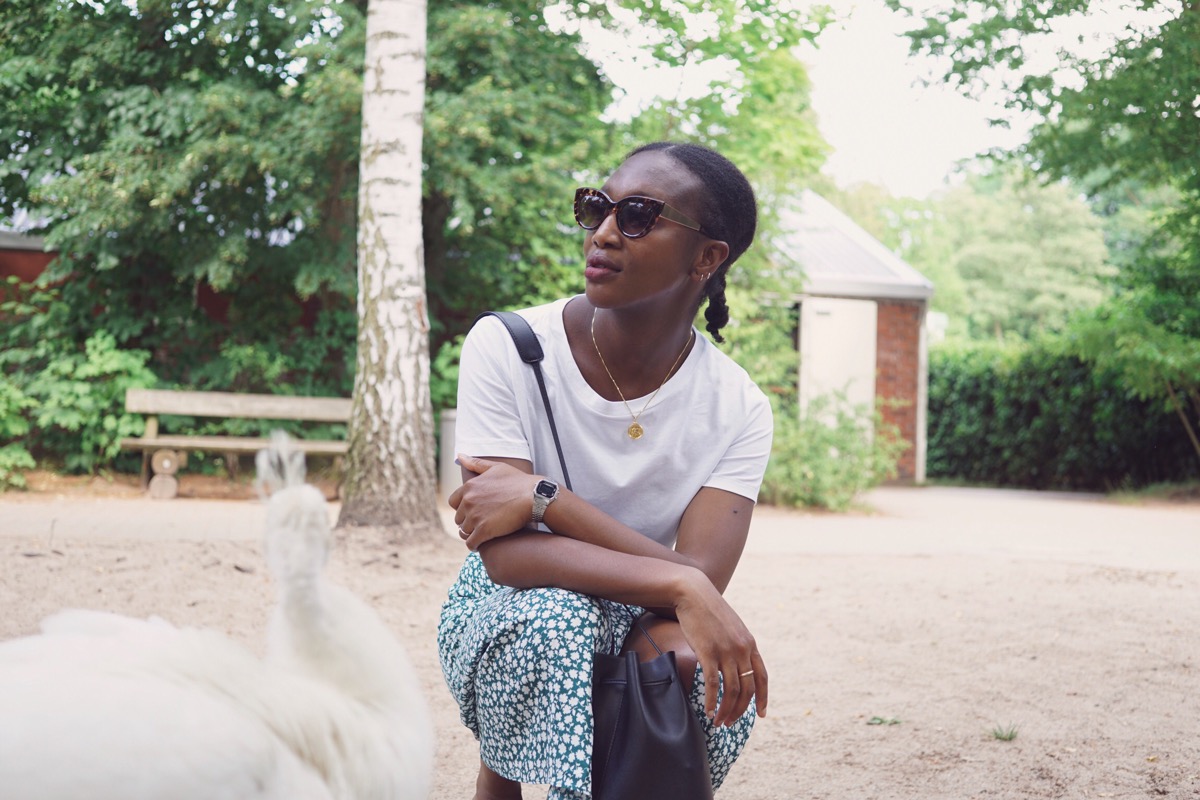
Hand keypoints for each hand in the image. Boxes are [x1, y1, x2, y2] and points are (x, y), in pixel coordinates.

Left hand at [448, 454, 538, 549]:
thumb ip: (476, 464)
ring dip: (472, 534)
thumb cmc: (518, 481)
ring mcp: (475, 516)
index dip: (463, 508)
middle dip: (468, 521)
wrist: (534, 496)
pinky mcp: (484, 530)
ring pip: (464, 531)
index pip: (453, 503)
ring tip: (483, 534)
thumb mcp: (496, 467)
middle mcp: (468, 501)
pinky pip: (471, 543)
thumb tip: (459, 456)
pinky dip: (475, 545)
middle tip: (482, 523)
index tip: (475, 511)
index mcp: (469, 487)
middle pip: (459, 518)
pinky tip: (482, 544)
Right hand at [674, 572, 768, 726]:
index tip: (761, 714)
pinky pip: (713, 684)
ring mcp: (726, 651)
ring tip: (719, 722)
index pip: (762, 677)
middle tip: (731, 723)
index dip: (763, 698)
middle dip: (741, 710)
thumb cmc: (709, 610)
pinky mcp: (708, 652)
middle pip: (747, 688)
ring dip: (726, 710)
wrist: (694, 593)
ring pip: (731, 690)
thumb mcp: (732, 627)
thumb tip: (736, 663)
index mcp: (750, 644)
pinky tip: (707, 711)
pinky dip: (711, 701)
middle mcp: (742, 649)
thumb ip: (737, 645)